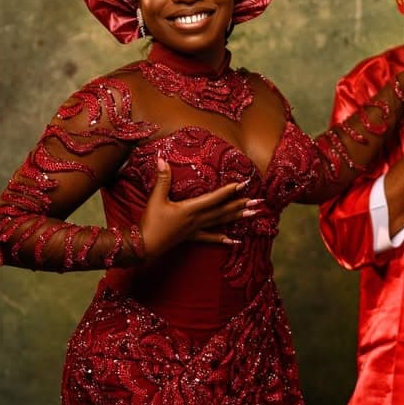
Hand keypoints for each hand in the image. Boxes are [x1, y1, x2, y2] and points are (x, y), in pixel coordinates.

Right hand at [139, 159, 254, 257]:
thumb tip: (162, 159)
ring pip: (221, 222)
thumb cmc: (150, 222)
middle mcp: (197, 220)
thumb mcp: (155, 199)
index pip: (214, 198)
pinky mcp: (192, 238)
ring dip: (238, 218)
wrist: (144, 246)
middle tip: (259, 202)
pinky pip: (210, 238)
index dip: (229, 191)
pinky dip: (223, 239)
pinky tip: (236, 241)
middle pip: (223, 211)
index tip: (243, 184)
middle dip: (241, 205)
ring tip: (254, 215)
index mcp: (190, 209)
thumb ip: (162, 179)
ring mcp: (196, 230)